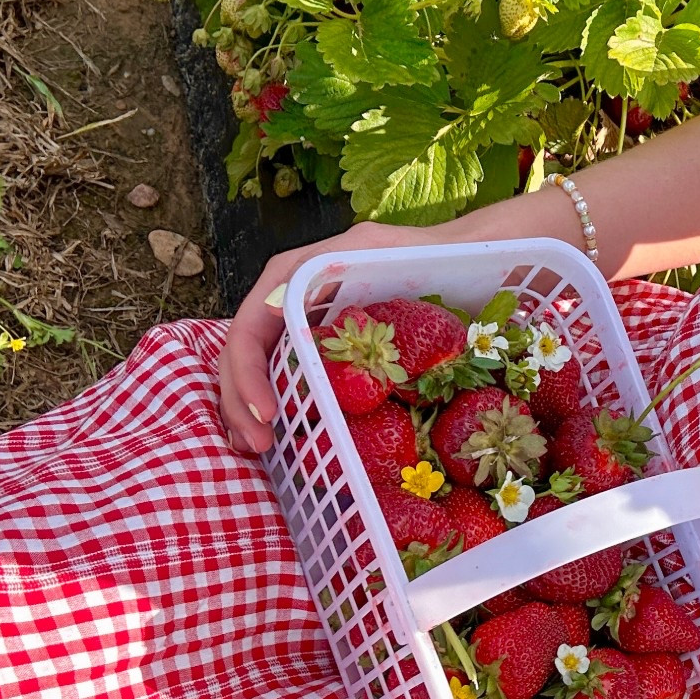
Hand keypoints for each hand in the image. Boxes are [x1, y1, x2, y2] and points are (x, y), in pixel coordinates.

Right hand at [220, 218, 455, 452]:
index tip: (267, 415)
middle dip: (242, 403)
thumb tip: (273, 305)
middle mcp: (289, 304)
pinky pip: (291, 379)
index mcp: (291, 279)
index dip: (247, 376)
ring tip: (257, 449)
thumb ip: (330, 266)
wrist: (458, 260)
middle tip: (259, 445)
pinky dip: (280, 409)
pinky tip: (277, 438)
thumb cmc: (421, 251)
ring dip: (249, 412)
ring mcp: (305, 328)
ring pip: (259, 372)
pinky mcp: (327, 350)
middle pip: (245, 357)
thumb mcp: (372, 249)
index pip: (248, 331)